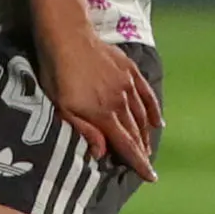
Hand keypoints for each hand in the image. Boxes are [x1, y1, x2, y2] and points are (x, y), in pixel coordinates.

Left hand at [41, 31, 160, 181]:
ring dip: (146, 134)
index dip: (139, 163)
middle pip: (136, 132)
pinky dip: (154, 109)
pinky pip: (147, 94)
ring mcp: (128, 85)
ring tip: (148, 148)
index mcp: (104, 114)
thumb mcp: (62, 107)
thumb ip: (84, 131)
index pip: (126, 145)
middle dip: (142, 152)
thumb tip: (102, 153)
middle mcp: (121, 102)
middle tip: (147, 166)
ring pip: (142, 116)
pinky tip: (157, 121)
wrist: (67, 36)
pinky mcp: (130, 71)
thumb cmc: (57, 74)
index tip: (151, 177)